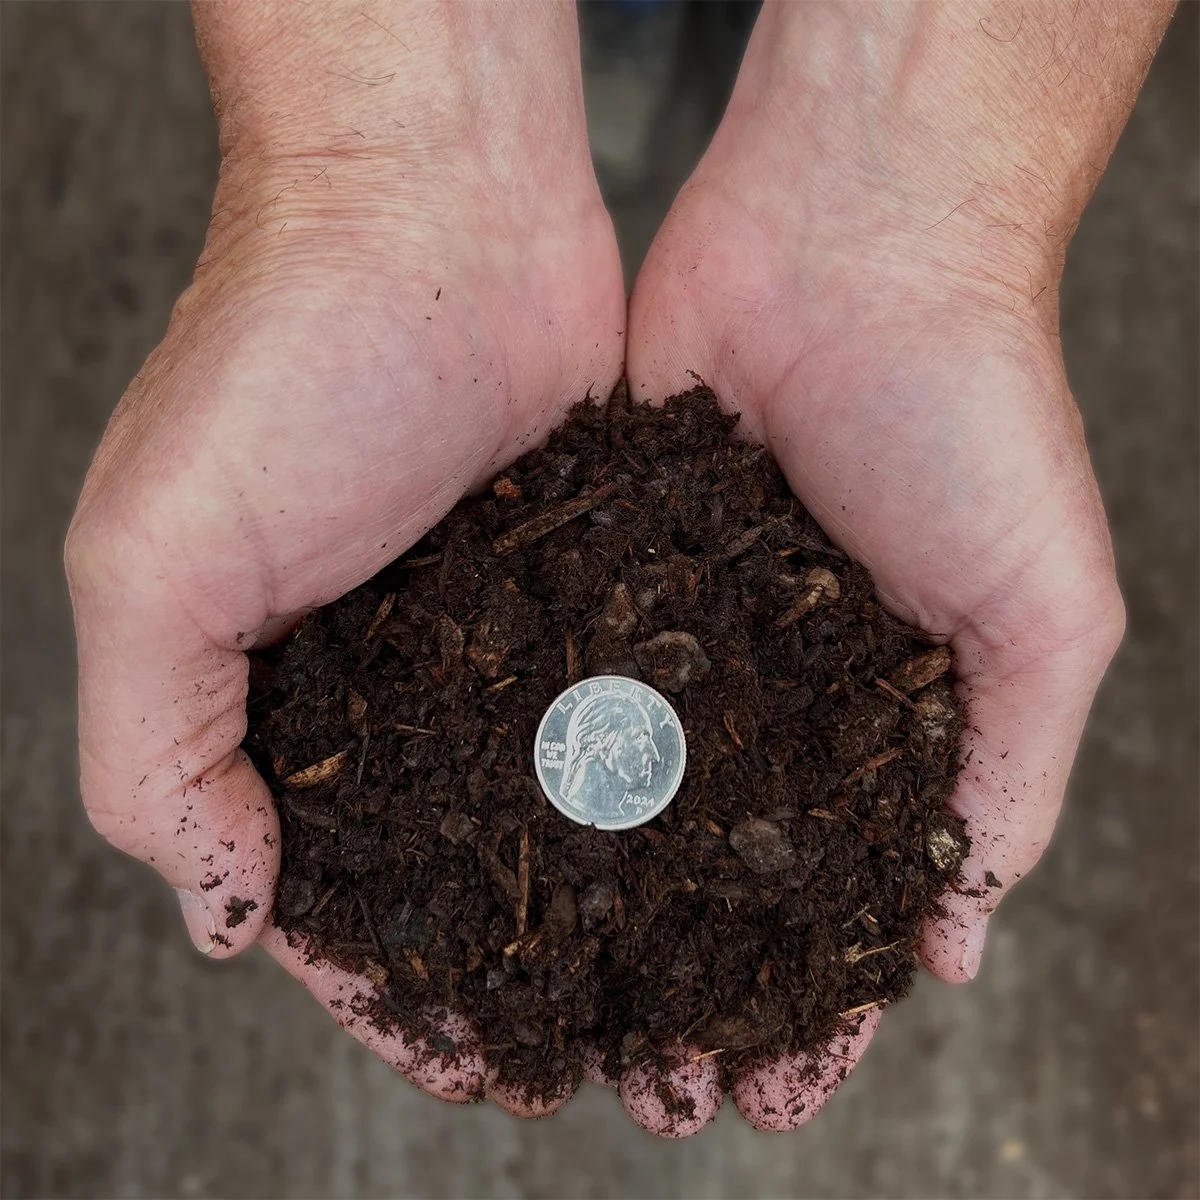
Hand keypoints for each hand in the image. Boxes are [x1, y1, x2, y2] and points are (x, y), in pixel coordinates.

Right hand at [66, 2, 624, 1117]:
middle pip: (459, 872)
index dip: (393, 993)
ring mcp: (499, 643)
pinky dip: (663, 785)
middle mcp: (395, 689)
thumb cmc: (276, 365)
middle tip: (605, 1063)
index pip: (331, 896)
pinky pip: (630, 711)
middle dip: (523, 974)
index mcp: (278, 706)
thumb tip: (218, 910)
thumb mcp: (153, 562)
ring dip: (611, 902)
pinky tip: (722, 850)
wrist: (429, 214)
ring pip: (557, 808)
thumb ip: (154, 747)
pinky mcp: (593, 585)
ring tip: (686, 987)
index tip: (474, 1066)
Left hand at [624, 0, 1166, 1130]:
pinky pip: (560, 678)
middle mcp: (774, 686)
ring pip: (625, 795)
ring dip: (597, 908)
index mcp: (884, 714)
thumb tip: (961, 944)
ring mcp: (680, 624)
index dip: (813, 1003)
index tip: (766, 1097)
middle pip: (720, 871)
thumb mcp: (1045, 615)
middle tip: (643, 1093)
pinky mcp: (604, 556)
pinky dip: (530, 764)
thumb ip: (1012, 776)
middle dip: (688, 985)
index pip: (844, 897)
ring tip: (552, 1014)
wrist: (856, 242)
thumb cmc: (976, 414)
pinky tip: (490, 852)